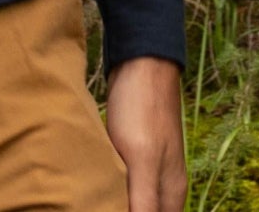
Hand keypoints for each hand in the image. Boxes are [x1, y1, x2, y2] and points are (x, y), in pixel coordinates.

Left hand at [105, 56, 185, 211]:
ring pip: (131, 201)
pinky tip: (93, 187)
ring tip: (88, 201)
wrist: (141, 61)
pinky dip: (109, 189)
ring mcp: (149, 168)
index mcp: (170, 193)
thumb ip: (144, 201)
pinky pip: (123, 184)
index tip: (104, 209)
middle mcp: (163, 185)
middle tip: (90, 205)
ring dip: (114, 203)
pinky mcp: (134, 153)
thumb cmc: (143, 108)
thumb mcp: (142, 160)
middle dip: (119, 210)